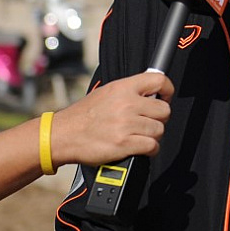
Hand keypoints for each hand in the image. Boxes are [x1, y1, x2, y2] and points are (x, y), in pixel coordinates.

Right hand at [53, 71, 172, 166]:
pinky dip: (149, 149)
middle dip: (159, 119)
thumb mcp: (105, 93)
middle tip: (147, 122)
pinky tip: (139, 147)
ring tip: (139, 135)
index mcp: (122, 88)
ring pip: (159, 130)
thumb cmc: (82, 117)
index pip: (158, 81)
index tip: (165, 97)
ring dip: (153, 135)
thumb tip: (149, 93)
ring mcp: (126, 124)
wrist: (62, 135)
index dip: (167, 90)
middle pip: (164, 110)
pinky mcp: (124, 144)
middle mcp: (126, 104)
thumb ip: (127, 92)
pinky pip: (152, 146)